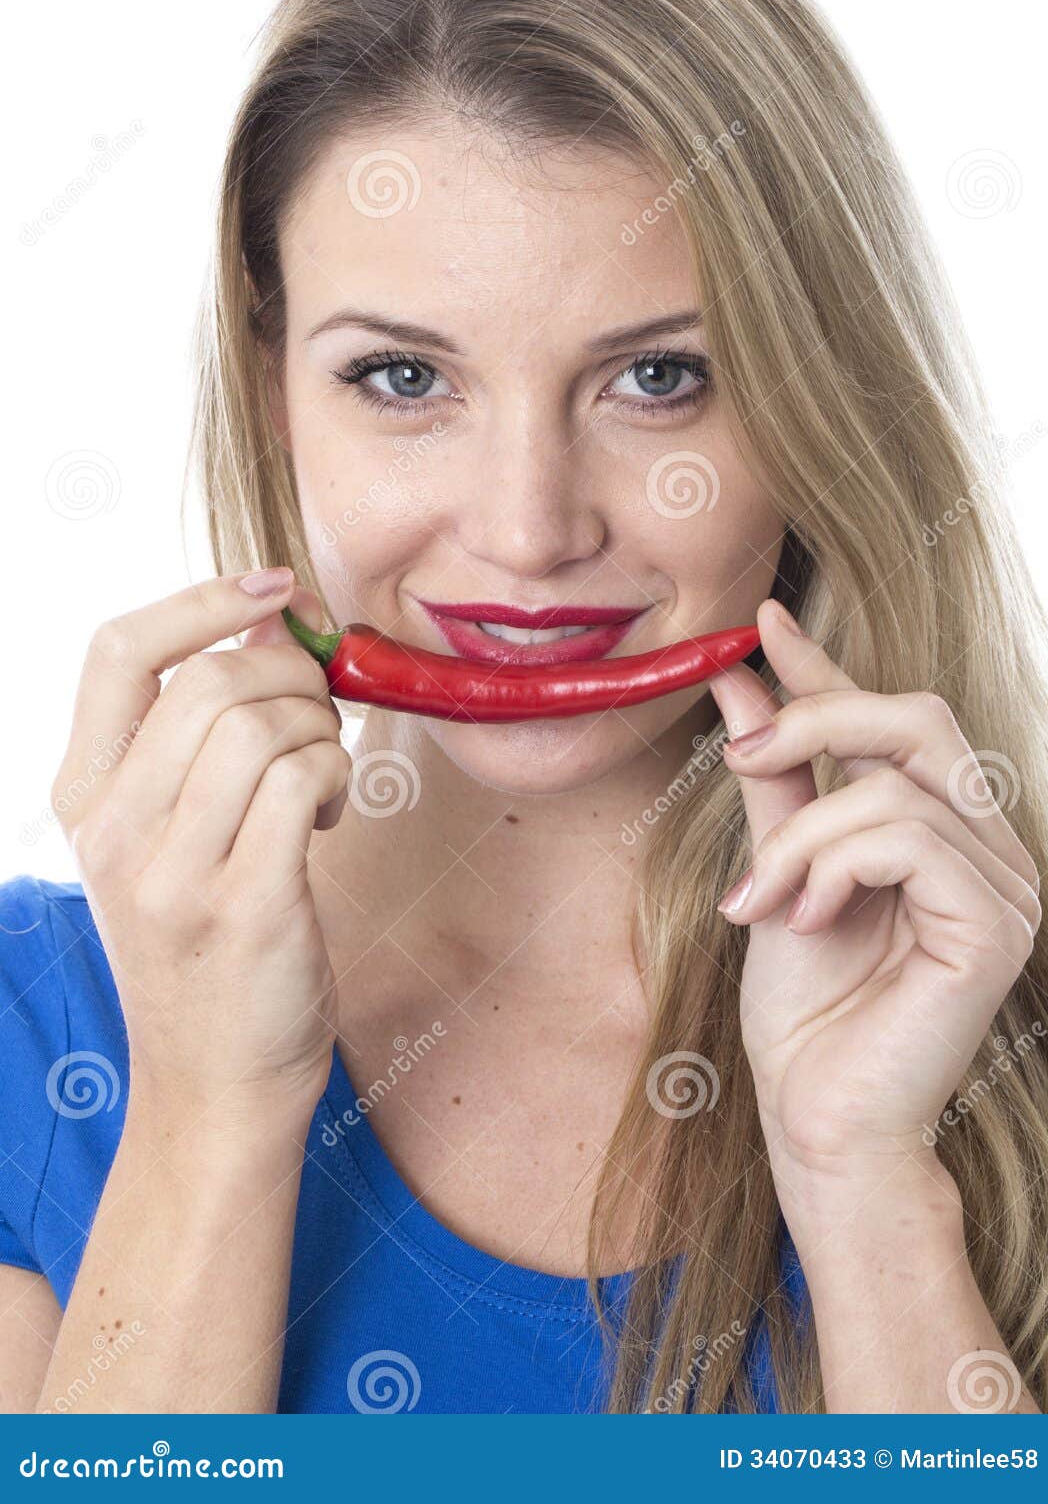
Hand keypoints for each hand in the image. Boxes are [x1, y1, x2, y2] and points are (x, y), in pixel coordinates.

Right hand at [49, 571, 352, 1132]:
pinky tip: (332, 809)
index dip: (200, 597)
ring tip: (322, 772)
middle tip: (319, 711)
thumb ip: (197, 738)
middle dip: (290, 673)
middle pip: (209, 680)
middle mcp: (114, 832)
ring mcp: (173, 874)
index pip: (116, 652)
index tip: (273, 586)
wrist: (212, 1087)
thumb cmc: (204, 947)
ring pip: (259, 724)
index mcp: (84, 799)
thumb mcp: (167, 838)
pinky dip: (336, 772)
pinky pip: (302, 780)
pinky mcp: (245, 908)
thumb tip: (269, 618)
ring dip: (319, 728)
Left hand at [706, 598, 1040, 1189]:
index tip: (762, 619)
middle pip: (919, 717)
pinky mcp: (993, 925)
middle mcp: (987, 847)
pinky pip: (905, 838)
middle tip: (741, 756)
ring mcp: (1002, 885)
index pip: (893, 719)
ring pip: (893, 786)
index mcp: (941, 830)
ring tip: (762, 901)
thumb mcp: (777, 869)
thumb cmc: (803, 1010)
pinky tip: (804, 918)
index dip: (830, 665)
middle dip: (819, 717)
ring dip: (801, 836)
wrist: (816, 1118)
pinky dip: (832, 866)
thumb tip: (740, 679)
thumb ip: (772, 779)